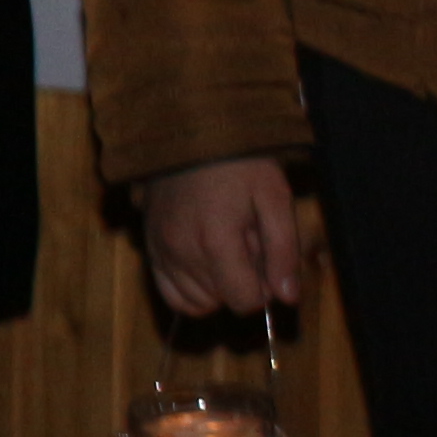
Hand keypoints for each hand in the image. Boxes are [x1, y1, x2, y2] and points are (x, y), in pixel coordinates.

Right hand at [141, 155, 302, 321]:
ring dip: (217, 286)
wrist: (192, 134)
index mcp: (215, 241)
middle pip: (222, 300)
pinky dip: (191, 289)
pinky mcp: (149, 248)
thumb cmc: (241, 164)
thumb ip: (283, 251)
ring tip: (227, 247)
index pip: (244, 301)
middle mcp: (182, 253)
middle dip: (242, 281)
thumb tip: (287, 298)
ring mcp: (160, 252)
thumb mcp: (275, 198)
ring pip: (195, 302)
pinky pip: (168, 293)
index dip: (265, 288)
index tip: (268, 259)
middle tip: (248, 242)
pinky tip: (207, 264)